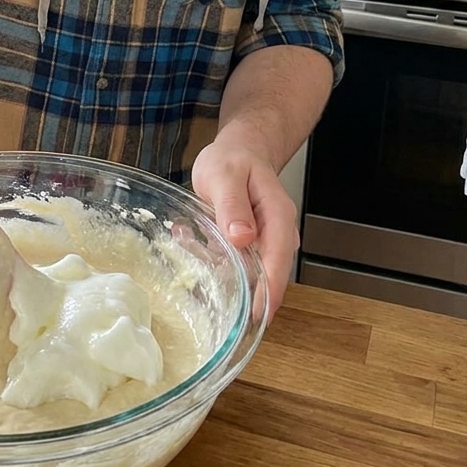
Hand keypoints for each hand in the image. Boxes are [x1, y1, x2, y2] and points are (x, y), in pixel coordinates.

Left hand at [191, 137, 299, 317]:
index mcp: (278, 217)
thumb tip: (242, 238)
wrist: (240, 150)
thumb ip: (232, 204)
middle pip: (267, 275)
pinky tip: (188, 239)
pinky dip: (212, 258)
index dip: (269, 292)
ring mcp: (265, 242)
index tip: (256, 316)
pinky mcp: (250, 245)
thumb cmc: (233, 159)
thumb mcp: (225, 175)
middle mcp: (278, 235)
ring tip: (190, 249)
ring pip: (248, 272)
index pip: (278, 262)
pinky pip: (235, 263)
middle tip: (214, 303)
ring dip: (220, 272)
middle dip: (243, 294)